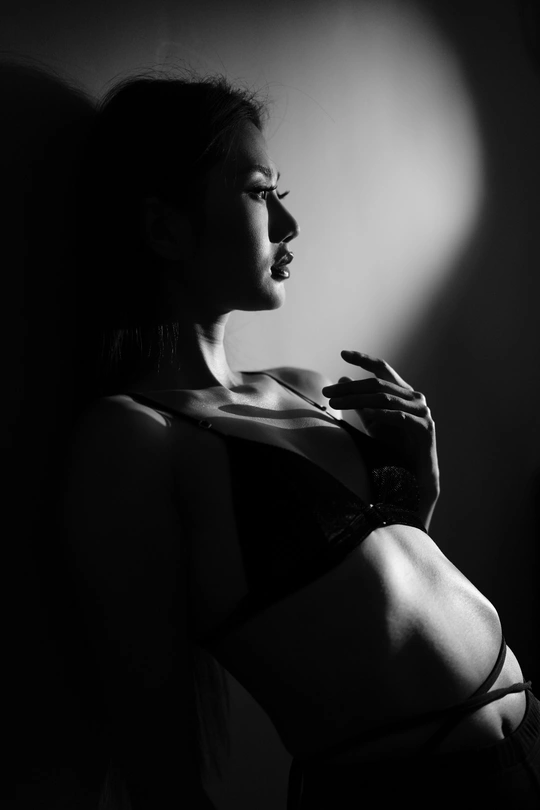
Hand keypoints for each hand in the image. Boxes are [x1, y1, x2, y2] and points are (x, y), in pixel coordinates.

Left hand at [322, 350, 439, 524]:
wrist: (415, 475)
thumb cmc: (395, 446)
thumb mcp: (373, 420)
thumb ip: (360, 401)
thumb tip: (343, 378)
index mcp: (403, 392)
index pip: (382, 369)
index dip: (364, 359)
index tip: (343, 353)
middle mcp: (414, 398)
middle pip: (378, 384)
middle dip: (350, 387)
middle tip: (327, 392)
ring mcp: (422, 412)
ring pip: (385, 398)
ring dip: (358, 400)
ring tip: (336, 403)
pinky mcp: (425, 428)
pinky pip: (400, 417)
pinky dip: (381, 413)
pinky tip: (366, 413)